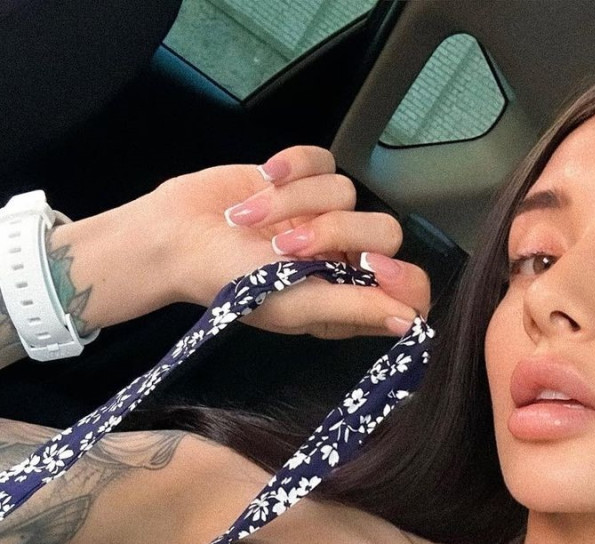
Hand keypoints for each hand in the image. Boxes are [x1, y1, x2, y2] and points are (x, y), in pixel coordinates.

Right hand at [149, 144, 430, 338]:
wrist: (175, 236)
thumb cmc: (228, 281)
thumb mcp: (293, 304)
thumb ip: (354, 308)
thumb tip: (409, 322)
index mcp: (348, 303)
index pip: (409, 294)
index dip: (404, 280)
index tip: (375, 269)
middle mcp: (344, 262)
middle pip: (385, 233)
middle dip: (335, 232)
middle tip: (288, 247)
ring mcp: (326, 219)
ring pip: (346, 193)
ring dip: (294, 203)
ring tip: (252, 220)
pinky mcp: (305, 180)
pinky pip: (323, 160)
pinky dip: (292, 167)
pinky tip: (263, 179)